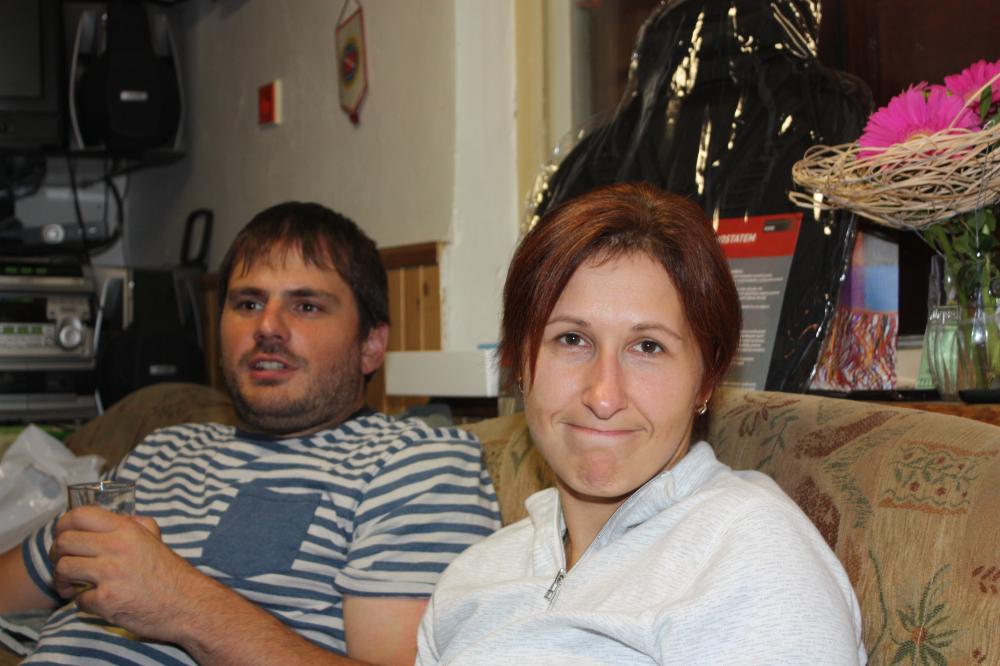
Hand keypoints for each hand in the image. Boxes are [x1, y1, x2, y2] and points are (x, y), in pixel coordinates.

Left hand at [50, 506, 205, 642]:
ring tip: (70, 585)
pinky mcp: (105, 600)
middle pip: (64, 542)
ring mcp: (109, 574)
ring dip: (62, 580)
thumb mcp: (156, 540)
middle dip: (57, 554)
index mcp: (127, 530)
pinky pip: (77, 599)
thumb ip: (138, 525)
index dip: (63, 524)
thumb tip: (122, 518)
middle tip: (62, 562)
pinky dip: (81, 602)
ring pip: (64, 569)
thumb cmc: (171, 574)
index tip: (62, 534)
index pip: (79, 516)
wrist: (187, 604)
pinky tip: (93, 600)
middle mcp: (116, 548)